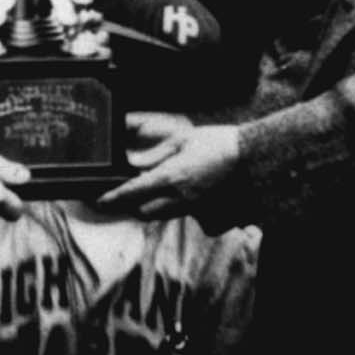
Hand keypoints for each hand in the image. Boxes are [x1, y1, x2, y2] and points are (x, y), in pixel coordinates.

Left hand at [101, 111, 243, 219]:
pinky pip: (181, 215)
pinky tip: (178, 194)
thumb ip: (157, 153)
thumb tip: (135, 163)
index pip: (133, 192)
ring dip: (150, 207)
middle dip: (131, 206)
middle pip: (143, 212)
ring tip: (149, 193)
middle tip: (124, 195)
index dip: (113, 198)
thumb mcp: (184, 139)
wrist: (254, 158)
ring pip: (161, 215)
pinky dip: (172, 208)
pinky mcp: (206, 212)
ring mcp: (194, 207)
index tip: (100, 201)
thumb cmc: (219, 142)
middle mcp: (180, 197)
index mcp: (172, 176)